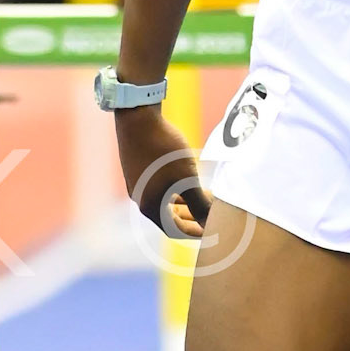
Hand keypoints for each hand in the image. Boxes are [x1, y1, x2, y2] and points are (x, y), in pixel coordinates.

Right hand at [114, 106, 210, 238]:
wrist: (138, 117)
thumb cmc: (163, 149)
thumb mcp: (187, 178)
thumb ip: (199, 203)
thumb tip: (209, 223)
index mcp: (150, 206)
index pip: (174, 229)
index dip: (195, 232)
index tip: (212, 230)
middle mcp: (140, 198)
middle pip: (169, 217)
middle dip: (193, 216)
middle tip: (212, 213)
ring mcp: (137, 183)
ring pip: (165, 201)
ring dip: (186, 201)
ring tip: (205, 195)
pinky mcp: (138, 169)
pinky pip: (159, 187)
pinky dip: (176, 189)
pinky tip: (187, 179)